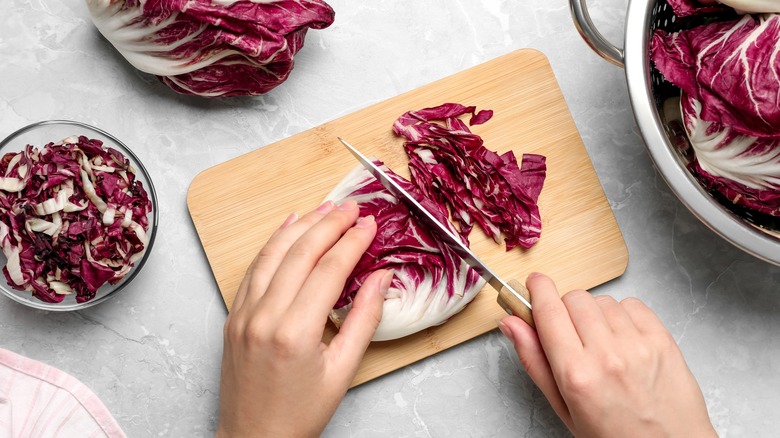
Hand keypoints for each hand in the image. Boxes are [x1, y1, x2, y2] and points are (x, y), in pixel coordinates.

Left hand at [216, 200, 391, 437]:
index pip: (328, 269)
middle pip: (300, 252)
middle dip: (329, 224)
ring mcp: (242, 314)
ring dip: (300, 225)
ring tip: (324, 208)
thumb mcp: (343, 372)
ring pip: (272, 253)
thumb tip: (381, 278)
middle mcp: (263, 316)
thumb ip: (364, 320)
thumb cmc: (300, 414)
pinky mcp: (232, 317)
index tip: (369, 224)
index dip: (352, 242)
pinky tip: (287, 227)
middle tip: (351, 208)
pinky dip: (271, 244)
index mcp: (294, 332)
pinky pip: (253, 269)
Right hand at [499, 273, 716, 437]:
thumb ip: (534, 361)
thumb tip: (511, 324)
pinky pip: (632, 304)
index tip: (534, 283)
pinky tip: (623, 340)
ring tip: (602, 344)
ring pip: (603, 300)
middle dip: (566, 309)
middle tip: (571, 333)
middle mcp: (606, 355)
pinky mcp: (662, 339)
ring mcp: (638, 345)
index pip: (549, 311)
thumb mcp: (563, 408)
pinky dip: (623, 316)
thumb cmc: (615, 436)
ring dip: (596, 315)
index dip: (537, 289)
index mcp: (576, 375)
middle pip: (574, 298)